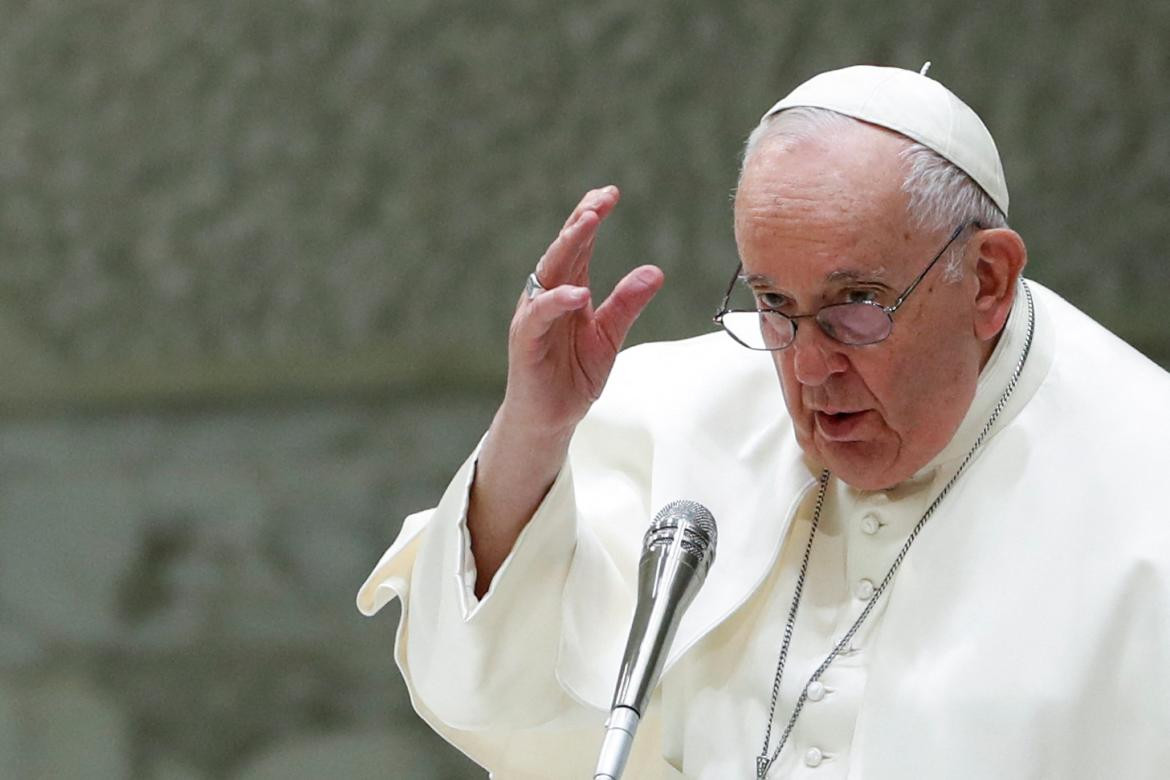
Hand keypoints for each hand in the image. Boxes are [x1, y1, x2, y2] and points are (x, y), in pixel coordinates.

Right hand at [500, 185, 664, 439]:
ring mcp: (534, 316)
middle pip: (562, 249)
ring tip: (588, 222)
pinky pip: (539, 315)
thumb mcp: (609, 336)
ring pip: (548, 272)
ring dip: (567, 245)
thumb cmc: (572, 376)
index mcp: (567, 290)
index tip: (611, 193)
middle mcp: (547, 296)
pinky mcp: (526, 341)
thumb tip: (656, 271)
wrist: (549, 419)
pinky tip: (577, 292)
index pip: (578, 245)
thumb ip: (627, 304)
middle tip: (602, 198)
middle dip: (581, 221)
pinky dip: (557, 301)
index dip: (591, 217)